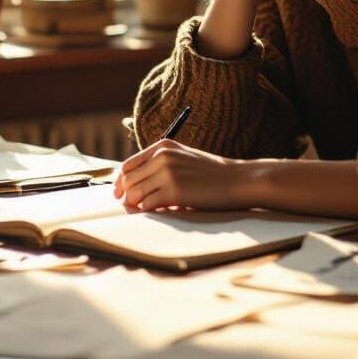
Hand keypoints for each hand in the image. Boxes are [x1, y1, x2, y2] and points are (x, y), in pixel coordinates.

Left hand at [112, 140, 245, 210]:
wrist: (237, 179)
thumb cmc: (212, 174)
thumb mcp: (184, 159)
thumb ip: (161, 165)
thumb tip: (134, 186)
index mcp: (164, 145)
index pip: (128, 164)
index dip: (120, 182)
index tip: (120, 194)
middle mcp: (162, 155)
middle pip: (127, 180)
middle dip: (126, 196)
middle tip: (132, 207)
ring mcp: (167, 172)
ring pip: (133, 193)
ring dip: (135, 205)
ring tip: (144, 211)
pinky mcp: (174, 190)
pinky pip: (147, 205)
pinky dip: (147, 212)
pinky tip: (156, 213)